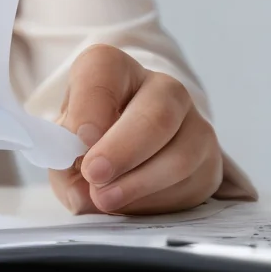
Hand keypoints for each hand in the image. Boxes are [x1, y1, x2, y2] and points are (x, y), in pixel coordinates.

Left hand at [50, 44, 222, 214]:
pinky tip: (130, 203)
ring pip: (180, 154)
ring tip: (105, 198)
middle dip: (122, 150)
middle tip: (94, 174)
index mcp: (113, 68)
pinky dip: (155, 200)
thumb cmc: (82, 140)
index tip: (79, 137)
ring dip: (139, 182)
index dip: (91, 106)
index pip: (104, 69)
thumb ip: (64, 158)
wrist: (116, 155)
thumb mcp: (60, 140)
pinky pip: (190, 184)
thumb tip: (84, 190)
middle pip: (156, 115)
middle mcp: (161, 88)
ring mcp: (193, 123)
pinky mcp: (210, 161)